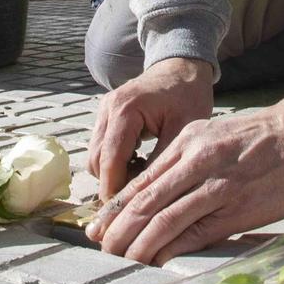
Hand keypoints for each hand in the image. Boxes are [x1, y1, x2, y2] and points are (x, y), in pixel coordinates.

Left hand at [86, 97, 283, 265]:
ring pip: (166, 218)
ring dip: (140, 244)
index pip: (142, 179)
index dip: (116, 206)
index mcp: (189, 142)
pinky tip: (160, 261)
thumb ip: (188, 160)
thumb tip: (160, 193)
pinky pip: (198, 232)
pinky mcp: (239, 208)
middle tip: (102, 248)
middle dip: (119, 229)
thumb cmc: (264, 137)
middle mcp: (197, 161)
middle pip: (145, 200)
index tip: (98, 225)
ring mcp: (218, 185)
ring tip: (123, 260)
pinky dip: (174, 248)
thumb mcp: (216, 134)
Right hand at [87, 57, 214, 199]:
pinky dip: (115, 163)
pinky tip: (139, 165)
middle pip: (97, 161)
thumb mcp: (183, 130)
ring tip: (143, 179)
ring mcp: (103, 111)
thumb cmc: (188, 95)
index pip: (111, 159)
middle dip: (112, 184)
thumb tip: (147, 198)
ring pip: (96, 156)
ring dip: (113, 174)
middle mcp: (108, 109)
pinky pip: (102, 148)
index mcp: (125, 109)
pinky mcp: (106, 117)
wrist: (181, 68)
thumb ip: (162, 162)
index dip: (115, 191)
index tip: (125, 215)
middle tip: (140, 199)